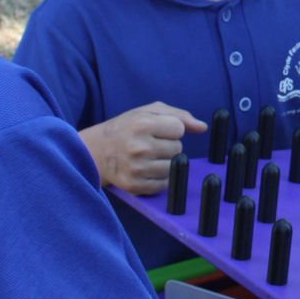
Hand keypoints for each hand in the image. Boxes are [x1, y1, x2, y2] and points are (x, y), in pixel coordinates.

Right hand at [82, 103, 205, 194]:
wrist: (96, 151)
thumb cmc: (126, 128)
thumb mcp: (148, 112)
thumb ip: (179, 115)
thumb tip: (203, 128)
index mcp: (142, 124)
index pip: (179, 129)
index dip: (172, 129)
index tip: (158, 130)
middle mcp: (139, 147)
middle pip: (178, 149)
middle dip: (168, 146)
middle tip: (150, 144)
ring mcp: (137, 169)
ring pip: (173, 168)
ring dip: (166, 162)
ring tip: (148, 157)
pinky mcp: (135, 186)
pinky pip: (164, 184)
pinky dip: (160, 178)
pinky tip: (146, 169)